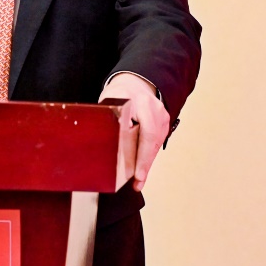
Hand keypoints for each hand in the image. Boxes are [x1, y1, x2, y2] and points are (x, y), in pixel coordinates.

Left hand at [100, 73, 171, 191]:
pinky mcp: (164, 120)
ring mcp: (161, 114)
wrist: (134, 82)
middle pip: (152, 141)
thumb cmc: (118, 94)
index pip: (144, 133)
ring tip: (138, 180)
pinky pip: (158, 141)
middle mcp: (153, 107)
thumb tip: (101, 149)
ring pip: (156, 143)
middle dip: (144, 164)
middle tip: (137, 182)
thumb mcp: (108, 104)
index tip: (136, 174)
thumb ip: (109, 123)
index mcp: (136, 101)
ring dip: (147, 162)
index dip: (141, 156)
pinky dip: (149, 155)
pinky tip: (142, 167)